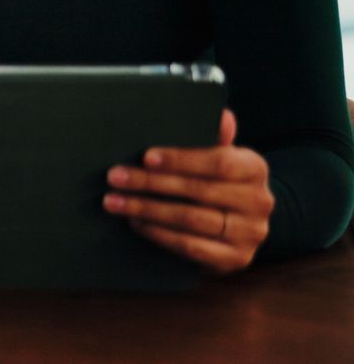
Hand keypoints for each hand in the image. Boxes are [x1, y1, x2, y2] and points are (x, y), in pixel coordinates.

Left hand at [103, 108, 273, 273]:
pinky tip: (135, 223)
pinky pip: (191, 246)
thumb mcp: (218, 156)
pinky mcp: (236, 259)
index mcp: (255, 168)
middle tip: (115, 177)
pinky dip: (158, 234)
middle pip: (198, 191)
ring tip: (115, 201)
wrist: (238, 224)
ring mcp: (250, 233)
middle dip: (150, 183)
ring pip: (190, 219)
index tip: (146, 156)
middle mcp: (259, 201)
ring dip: (146, 209)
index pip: (219, 162)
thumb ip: (214, 138)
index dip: (181, 159)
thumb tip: (222, 115)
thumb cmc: (217, 181)